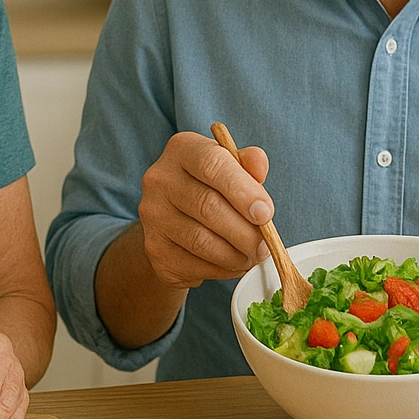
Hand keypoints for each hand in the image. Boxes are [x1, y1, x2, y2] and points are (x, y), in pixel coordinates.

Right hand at [136, 131, 273, 290]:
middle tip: (266, 244)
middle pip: (208, 206)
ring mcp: (152, 216)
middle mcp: (160, 179)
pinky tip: (232, 262)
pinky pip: (195, 264)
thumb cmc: (211, 189)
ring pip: (202, 241)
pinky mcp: (155, 249)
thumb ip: (247, 164)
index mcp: (182, 149)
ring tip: (252, 255)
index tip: (266, 213)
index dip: (243, 190)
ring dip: (236, 254)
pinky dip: (222, 269)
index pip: (212, 164)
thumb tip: (258, 163)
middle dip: (245, 231)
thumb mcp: (232, 169)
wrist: (175, 222)